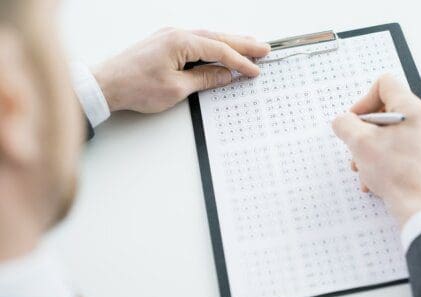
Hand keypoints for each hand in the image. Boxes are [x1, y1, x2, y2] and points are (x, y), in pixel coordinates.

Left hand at [92, 28, 269, 112]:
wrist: (106, 84)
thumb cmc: (135, 87)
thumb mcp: (176, 89)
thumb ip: (204, 79)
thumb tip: (225, 75)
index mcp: (181, 42)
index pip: (219, 51)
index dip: (240, 61)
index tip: (255, 69)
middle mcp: (176, 34)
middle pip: (217, 38)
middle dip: (242, 44)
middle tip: (263, 48)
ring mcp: (170, 37)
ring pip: (208, 37)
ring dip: (229, 42)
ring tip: (249, 45)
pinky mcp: (165, 43)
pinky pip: (196, 41)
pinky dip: (213, 45)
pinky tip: (221, 48)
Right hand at [332, 73, 420, 227]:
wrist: (419, 206)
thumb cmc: (397, 174)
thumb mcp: (359, 144)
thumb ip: (345, 125)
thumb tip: (342, 122)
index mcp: (411, 108)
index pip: (384, 84)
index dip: (363, 100)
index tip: (355, 121)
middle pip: (383, 111)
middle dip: (363, 132)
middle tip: (355, 147)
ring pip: (387, 134)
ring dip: (368, 150)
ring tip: (362, 168)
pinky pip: (395, 149)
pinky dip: (380, 161)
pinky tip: (372, 179)